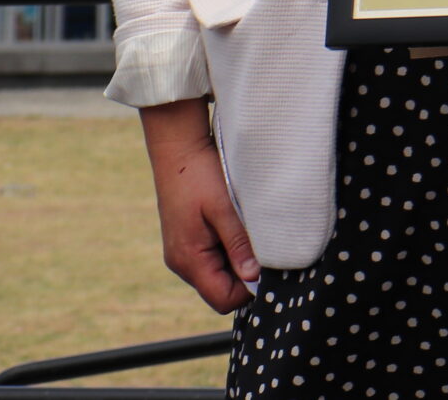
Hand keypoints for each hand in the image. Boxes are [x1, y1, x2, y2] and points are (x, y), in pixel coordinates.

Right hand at [140, 99, 259, 313]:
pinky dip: (230, 249)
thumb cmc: (198, 174)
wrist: (177, 147)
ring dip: (239, 260)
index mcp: (188, 259)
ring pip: (219, 275)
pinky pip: (213, 259)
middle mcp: (182, 262)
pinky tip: (238, 226)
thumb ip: (238, 244)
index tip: (270, 266)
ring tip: (250, 232)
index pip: (223, 300)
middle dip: (246, 275)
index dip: (249, 290)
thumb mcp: (223, 207)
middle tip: (264, 246)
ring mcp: (182, 252)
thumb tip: (253, 277)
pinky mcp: (187, 241)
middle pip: (222, 290)